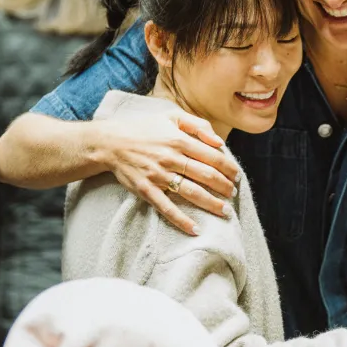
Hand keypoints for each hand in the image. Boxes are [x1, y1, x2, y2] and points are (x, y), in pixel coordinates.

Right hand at [100, 110, 239, 234]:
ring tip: (225, 211)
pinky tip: (195, 229)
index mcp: (179, 140)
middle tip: (233, 194)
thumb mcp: (171, 116)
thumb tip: (219, 141)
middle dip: (224, 187)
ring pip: (191, 192)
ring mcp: (158, 175)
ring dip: (211, 204)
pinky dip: (181, 220)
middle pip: (206, 175)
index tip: (237, 175)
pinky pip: (167, 208)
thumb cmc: (143, 128)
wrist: (110, 142)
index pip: (213, 156)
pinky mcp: (146, 190)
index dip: (229, 168)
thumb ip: (198, 125)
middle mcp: (171, 158)